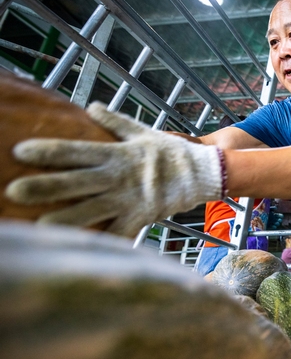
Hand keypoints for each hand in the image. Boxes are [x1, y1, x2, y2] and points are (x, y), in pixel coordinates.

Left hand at [5, 103, 222, 236]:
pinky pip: (121, 231)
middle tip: (15, 190)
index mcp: (116, 154)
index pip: (76, 150)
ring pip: (92, 210)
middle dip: (46, 186)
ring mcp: (131, 197)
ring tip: (39, 228)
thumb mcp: (143, 132)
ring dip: (66, 219)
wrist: (204, 171)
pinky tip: (85, 252)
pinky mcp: (143, 215)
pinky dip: (106, 242)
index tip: (20, 151)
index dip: (48, 151)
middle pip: (76, 181)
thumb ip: (115, 122)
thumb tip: (90, 106)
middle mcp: (119, 176)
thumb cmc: (171, 152)